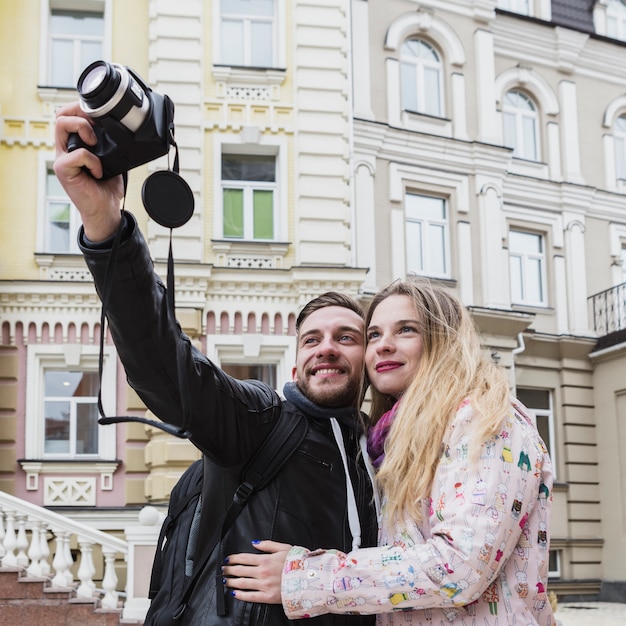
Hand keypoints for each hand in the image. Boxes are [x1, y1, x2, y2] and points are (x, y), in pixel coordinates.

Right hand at [53, 101, 124, 240]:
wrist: (105, 209)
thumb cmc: (106, 187)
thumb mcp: (111, 160)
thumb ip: (109, 145)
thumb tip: (122, 129)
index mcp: (75, 144)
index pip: (68, 116)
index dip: (80, 108)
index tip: (98, 113)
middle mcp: (65, 148)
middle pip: (60, 115)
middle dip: (78, 112)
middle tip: (95, 124)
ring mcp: (62, 158)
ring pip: (61, 126)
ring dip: (82, 128)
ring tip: (95, 143)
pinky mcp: (63, 170)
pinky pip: (77, 154)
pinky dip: (92, 161)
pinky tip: (99, 172)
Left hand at [223, 540, 291, 603]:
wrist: (307, 579)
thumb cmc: (297, 562)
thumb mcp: (284, 548)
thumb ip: (268, 545)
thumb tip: (255, 543)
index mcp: (265, 559)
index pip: (244, 558)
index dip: (233, 558)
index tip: (227, 559)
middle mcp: (262, 572)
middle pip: (240, 570)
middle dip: (229, 570)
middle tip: (223, 570)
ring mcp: (264, 585)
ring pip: (242, 583)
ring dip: (231, 582)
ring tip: (225, 581)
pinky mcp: (267, 597)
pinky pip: (250, 596)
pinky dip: (241, 595)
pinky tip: (235, 593)